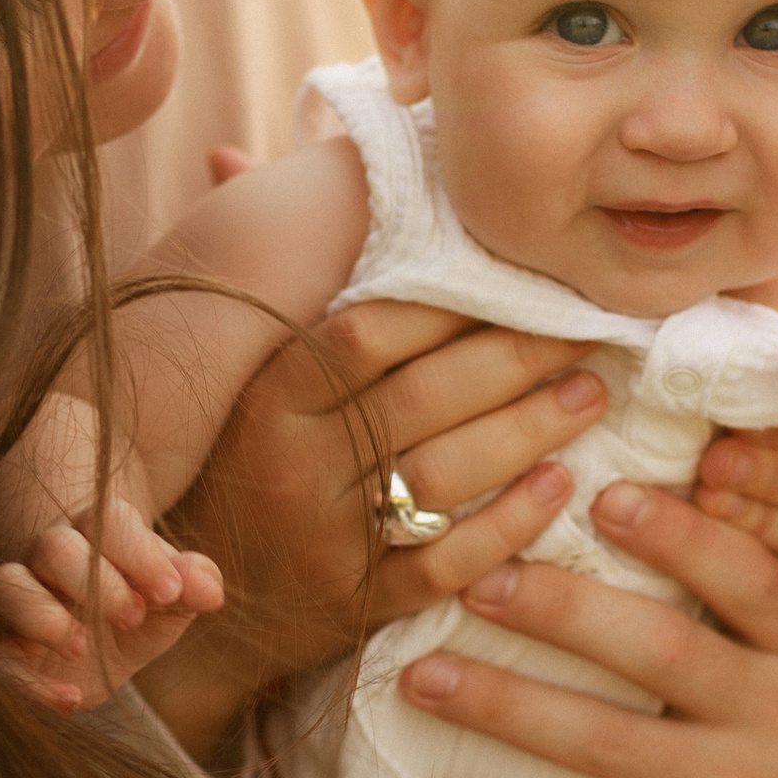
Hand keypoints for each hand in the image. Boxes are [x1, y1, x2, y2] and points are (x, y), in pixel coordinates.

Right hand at [0, 398, 223, 710]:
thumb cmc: (135, 614)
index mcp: (95, 534)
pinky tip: (68, 701)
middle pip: (54, 546)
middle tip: (134, 616)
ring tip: (82, 646)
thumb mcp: (170, 602)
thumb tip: (210, 591)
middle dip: (96, 581)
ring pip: (7, 585)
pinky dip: (28, 682)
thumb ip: (192, 584)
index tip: (170, 591)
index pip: (107, 520)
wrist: (98, 655)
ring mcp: (18, 599)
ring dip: (44, 615)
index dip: (139, 552)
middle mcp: (47, 558)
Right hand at [143, 303, 609, 747]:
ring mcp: (328, 543)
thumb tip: (274, 173)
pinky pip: (448, 562)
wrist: (188, 599)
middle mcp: (293, 470)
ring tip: (589, 393)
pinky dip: (510, 522)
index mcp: (265, 402)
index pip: (368, 335)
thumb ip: (291, 306)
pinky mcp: (359, 604)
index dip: (450, 304)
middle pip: (423, 398)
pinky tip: (561, 483)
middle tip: (587, 330)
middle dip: (516, 357)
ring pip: (445, 475)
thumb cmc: (233, 467)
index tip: (517, 281)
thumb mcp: (242, 385)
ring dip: (530, 430)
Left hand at [394, 477, 777, 777]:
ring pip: (601, 742)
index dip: (673, 533)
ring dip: (500, 705)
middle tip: (472, 579)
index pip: (746, 575)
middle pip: (654, 647)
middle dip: (554, 608)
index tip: (599, 495)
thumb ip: (775, 626)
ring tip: (420, 677)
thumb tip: (672, 546)